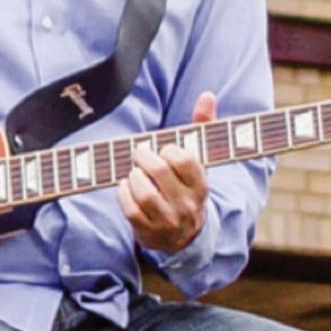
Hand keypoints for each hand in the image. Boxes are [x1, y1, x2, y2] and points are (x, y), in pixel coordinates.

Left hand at [116, 92, 216, 254]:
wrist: (184, 236)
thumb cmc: (186, 186)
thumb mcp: (198, 161)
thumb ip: (202, 127)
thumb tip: (207, 95)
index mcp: (201, 185)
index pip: (184, 160)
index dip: (168, 149)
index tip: (163, 149)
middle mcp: (187, 205)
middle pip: (159, 171)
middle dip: (143, 157)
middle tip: (139, 154)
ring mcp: (168, 221)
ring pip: (144, 192)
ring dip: (133, 177)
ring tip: (135, 173)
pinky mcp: (149, 232)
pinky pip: (129, 209)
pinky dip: (123, 193)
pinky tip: (126, 186)